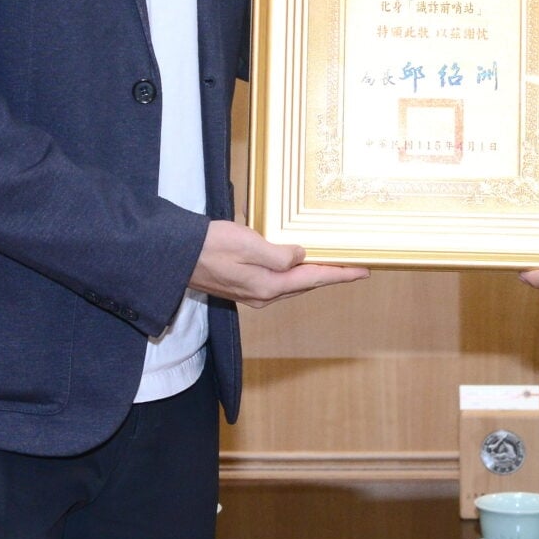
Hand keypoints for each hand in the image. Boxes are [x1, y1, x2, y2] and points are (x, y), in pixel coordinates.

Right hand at [190, 218, 367, 307]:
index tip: (363, 271)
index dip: (340, 274)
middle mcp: (263, 295)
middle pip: (306, 285)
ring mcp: (252, 294)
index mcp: (268, 286)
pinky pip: (278, 282)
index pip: (314, 279)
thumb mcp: (247, 243)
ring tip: (331, 264)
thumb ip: (278, 254)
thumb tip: (300, 256)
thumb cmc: (209, 246)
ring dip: (313, 275)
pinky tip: (297, 263)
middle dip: (330, 275)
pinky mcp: (243, 287)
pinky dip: (294, 274)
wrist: (175, 256)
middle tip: (353, 265)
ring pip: (292, 285)